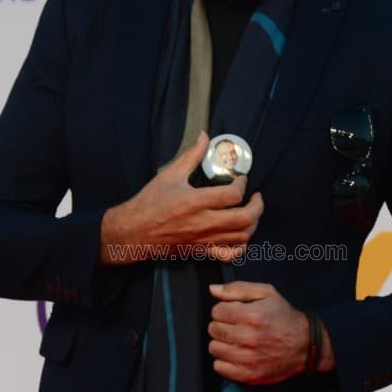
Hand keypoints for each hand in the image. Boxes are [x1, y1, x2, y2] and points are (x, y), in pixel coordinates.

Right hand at [99, 132, 262, 264]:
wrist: (134, 232)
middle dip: (257, 206)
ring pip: (241, 237)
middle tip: (255, 197)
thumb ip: (191, 156)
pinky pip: (229, 255)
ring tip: (250, 213)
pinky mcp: (201, 250)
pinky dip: (240, 247)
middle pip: (244, 218)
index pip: (233, 194)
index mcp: (196, 201)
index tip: (241, 179)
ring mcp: (204, 239)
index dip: (243, 184)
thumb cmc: (150, 203)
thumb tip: (204, 136)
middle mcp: (203, 222)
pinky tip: (240, 236)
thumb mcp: (170, 174)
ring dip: (252, 224)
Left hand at [208, 281, 321, 384]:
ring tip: (236, 340)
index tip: (234, 313)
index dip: (224, 310)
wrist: (306, 346)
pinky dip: (225, 360)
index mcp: (253, 316)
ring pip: (214, 348)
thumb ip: (237, 289)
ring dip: (222, 343)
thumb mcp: (267, 294)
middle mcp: (249, 338)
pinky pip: (219, 367)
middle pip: (214, 329)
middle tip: (236, 326)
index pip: (217, 311)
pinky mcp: (248, 375)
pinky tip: (237, 354)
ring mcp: (248, 359)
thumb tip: (213, 289)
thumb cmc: (285, 318)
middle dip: (222, 325)